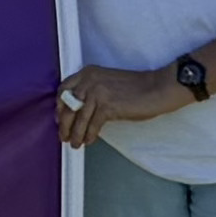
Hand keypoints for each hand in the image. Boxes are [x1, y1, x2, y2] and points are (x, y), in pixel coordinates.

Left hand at [56, 65, 201, 148]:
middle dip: (63, 124)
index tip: (59, 118)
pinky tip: (89, 141)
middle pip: (67, 106)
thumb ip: (90, 91)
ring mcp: (97, 93)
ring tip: (75, 143)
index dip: (59, 107)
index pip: (63, 89)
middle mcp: (89, 80)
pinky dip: (89, 135)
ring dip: (75, 134)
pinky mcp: (107, 106)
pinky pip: (92, 125)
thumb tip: (76, 111)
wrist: (156, 88)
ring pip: (79, 119)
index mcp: (88, 73)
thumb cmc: (135, 87)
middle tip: (63, 136)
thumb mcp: (106, 83)